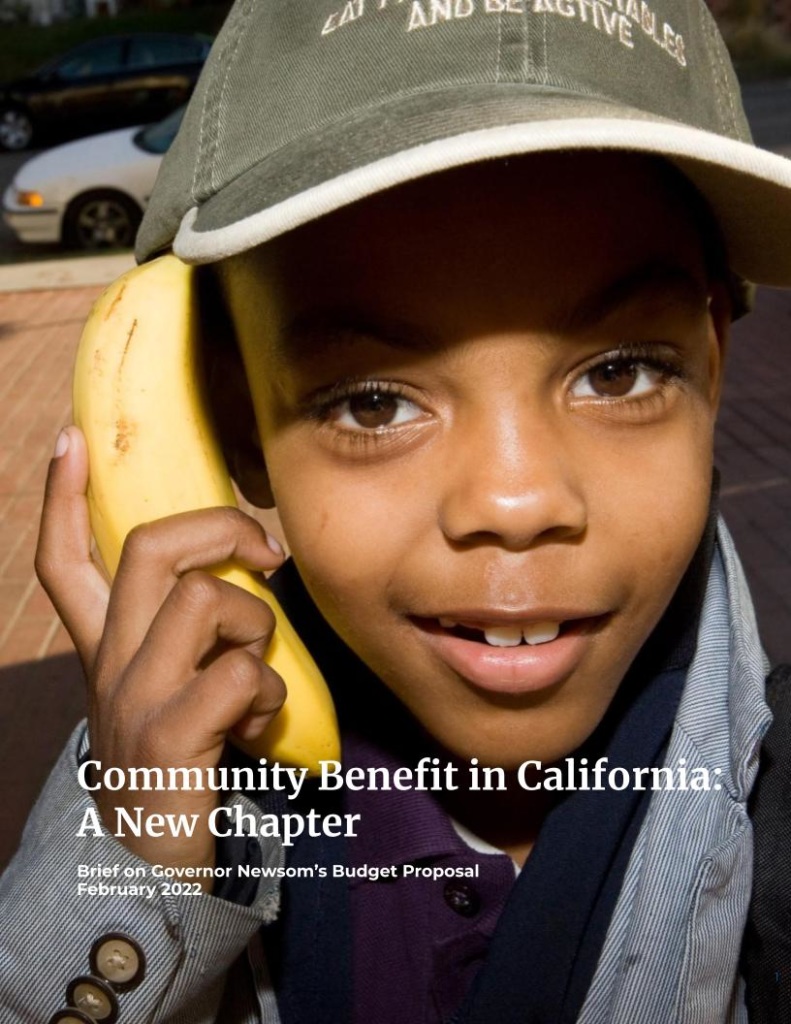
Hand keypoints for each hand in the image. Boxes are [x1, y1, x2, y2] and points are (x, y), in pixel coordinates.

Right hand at [35, 426, 285, 884]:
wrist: (145, 863)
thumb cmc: (174, 758)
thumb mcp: (163, 686)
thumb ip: (185, 634)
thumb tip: (246, 571)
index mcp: (104, 646)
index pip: (65, 559)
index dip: (64, 498)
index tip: (73, 440)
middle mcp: (109, 661)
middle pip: (149, 547)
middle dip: (220, 526)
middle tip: (265, 552)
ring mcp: (134, 697)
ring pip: (203, 599)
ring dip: (255, 623)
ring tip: (259, 668)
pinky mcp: (168, 736)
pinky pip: (238, 675)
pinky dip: (267, 693)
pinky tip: (260, 725)